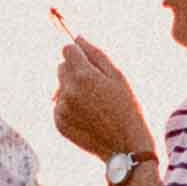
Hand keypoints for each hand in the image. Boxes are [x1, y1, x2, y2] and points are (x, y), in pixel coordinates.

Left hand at [50, 26, 148, 162]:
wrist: (125, 148)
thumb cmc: (128, 109)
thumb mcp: (119, 77)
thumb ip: (97, 55)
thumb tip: (78, 37)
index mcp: (84, 76)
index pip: (67, 50)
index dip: (79, 54)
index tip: (90, 62)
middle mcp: (68, 91)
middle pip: (61, 66)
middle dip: (76, 70)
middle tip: (96, 85)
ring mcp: (61, 109)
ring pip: (60, 86)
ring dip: (72, 88)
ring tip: (94, 103)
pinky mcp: (58, 123)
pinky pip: (59, 105)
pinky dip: (70, 106)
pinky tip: (88, 116)